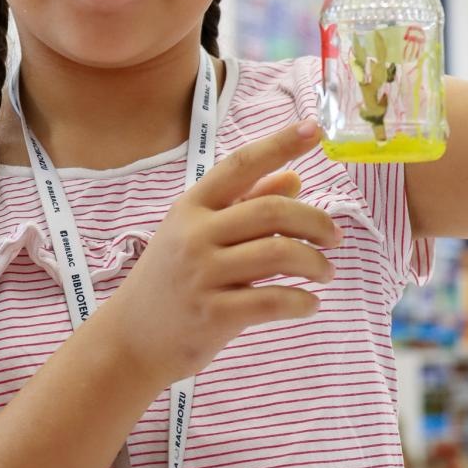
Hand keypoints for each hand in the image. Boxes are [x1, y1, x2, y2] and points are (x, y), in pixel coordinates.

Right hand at [104, 121, 341, 386]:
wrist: (130, 338)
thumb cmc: (169, 281)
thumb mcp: (196, 234)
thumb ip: (245, 204)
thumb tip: (294, 179)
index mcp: (191, 207)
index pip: (240, 165)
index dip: (279, 144)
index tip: (314, 129)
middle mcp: (195, 234)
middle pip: (271, 211)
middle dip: (316, 221)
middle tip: (336, 237)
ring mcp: (202, 274)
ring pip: (279, 254)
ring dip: (316, 263)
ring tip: (326, 272)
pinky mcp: (212, 314)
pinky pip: (272, 301)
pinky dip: (301, 301)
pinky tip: (309, 303)